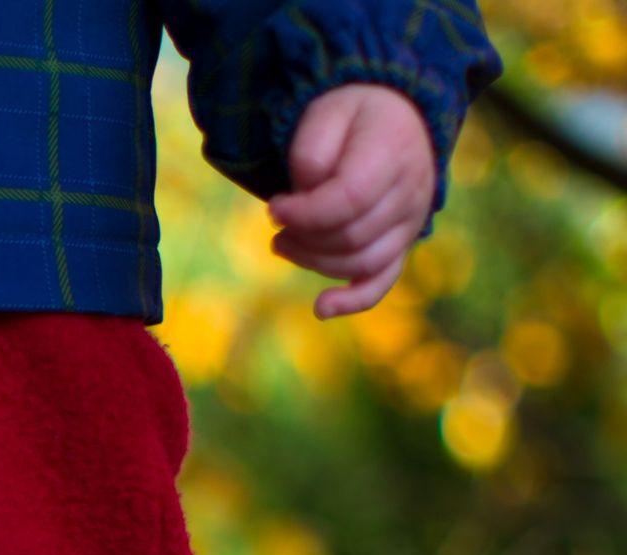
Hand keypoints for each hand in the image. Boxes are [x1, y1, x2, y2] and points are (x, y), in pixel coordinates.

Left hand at [268, 85, 436, 319]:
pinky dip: (354, 300)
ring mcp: (411, 221)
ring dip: (313, 261)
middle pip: (350, 236)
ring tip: (282, 242)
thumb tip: (304, 201)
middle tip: (277, 223)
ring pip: (361, 262)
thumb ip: (310, 155)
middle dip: (303, 236)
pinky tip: (321, 309)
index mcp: (392, 152)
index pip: (348, 200)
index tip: (273, 207)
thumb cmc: (352, 116)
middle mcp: (411, 190)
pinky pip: (384, 281)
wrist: (396, 115)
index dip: (304, 213)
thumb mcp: (325, 114)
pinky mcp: (403, 242)